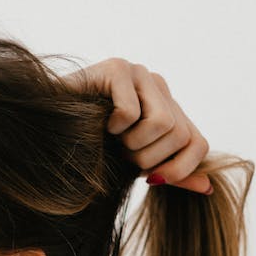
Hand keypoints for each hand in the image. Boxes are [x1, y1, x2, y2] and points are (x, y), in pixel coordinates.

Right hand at [64, 57, 212, 194]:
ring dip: (130, 144)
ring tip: (109, 137)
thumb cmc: (89, 147)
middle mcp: (157, 86)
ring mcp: (138, 73)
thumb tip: (208, 188)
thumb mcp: (134, 165)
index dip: (179, 170)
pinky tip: (96, 121)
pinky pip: (131, 111)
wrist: (47, 131)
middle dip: (146, 158)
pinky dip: (111, 127)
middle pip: (179, 135)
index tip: (148, 178)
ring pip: (162, 123)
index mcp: (166, 108)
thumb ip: (171, 173)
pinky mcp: (116, 67)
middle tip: (120, 152)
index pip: (198, 143)